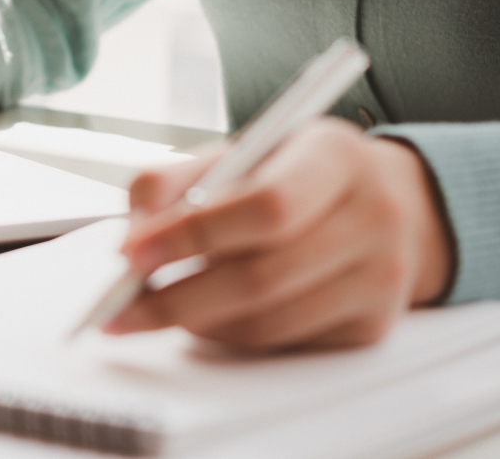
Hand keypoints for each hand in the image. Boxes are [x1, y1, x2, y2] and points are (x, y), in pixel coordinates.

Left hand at [105, 118, 452, 350]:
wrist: (379, 200)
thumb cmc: (291, 174)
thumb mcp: (236, 153)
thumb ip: (172, 182)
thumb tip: (131, 237)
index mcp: (335, 156)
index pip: (265, 206)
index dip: (191, 235)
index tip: (130, 254)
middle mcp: (373, 215)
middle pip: (261, 277)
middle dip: (174, 298)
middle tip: (118, 308)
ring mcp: (381, 277)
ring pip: (266, 323)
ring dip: (196, 321)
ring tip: (156, 307)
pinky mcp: (372, 326)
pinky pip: (281, 345)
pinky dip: (228, 335)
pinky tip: (208, 314)